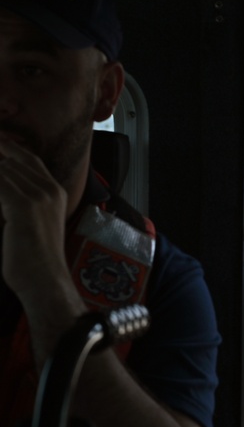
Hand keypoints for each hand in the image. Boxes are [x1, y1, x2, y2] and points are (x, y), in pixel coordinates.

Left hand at [0, 137, 71, 299]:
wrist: (44, 279)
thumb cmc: (34, 259)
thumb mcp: (32, 223)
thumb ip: (19, 203)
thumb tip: (4, 189)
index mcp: (56, 192)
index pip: (28, 158)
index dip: (7, 147)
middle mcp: (49, 189)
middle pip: (12, 159)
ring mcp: (38, 195)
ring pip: (2, 169)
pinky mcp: (22, 204)